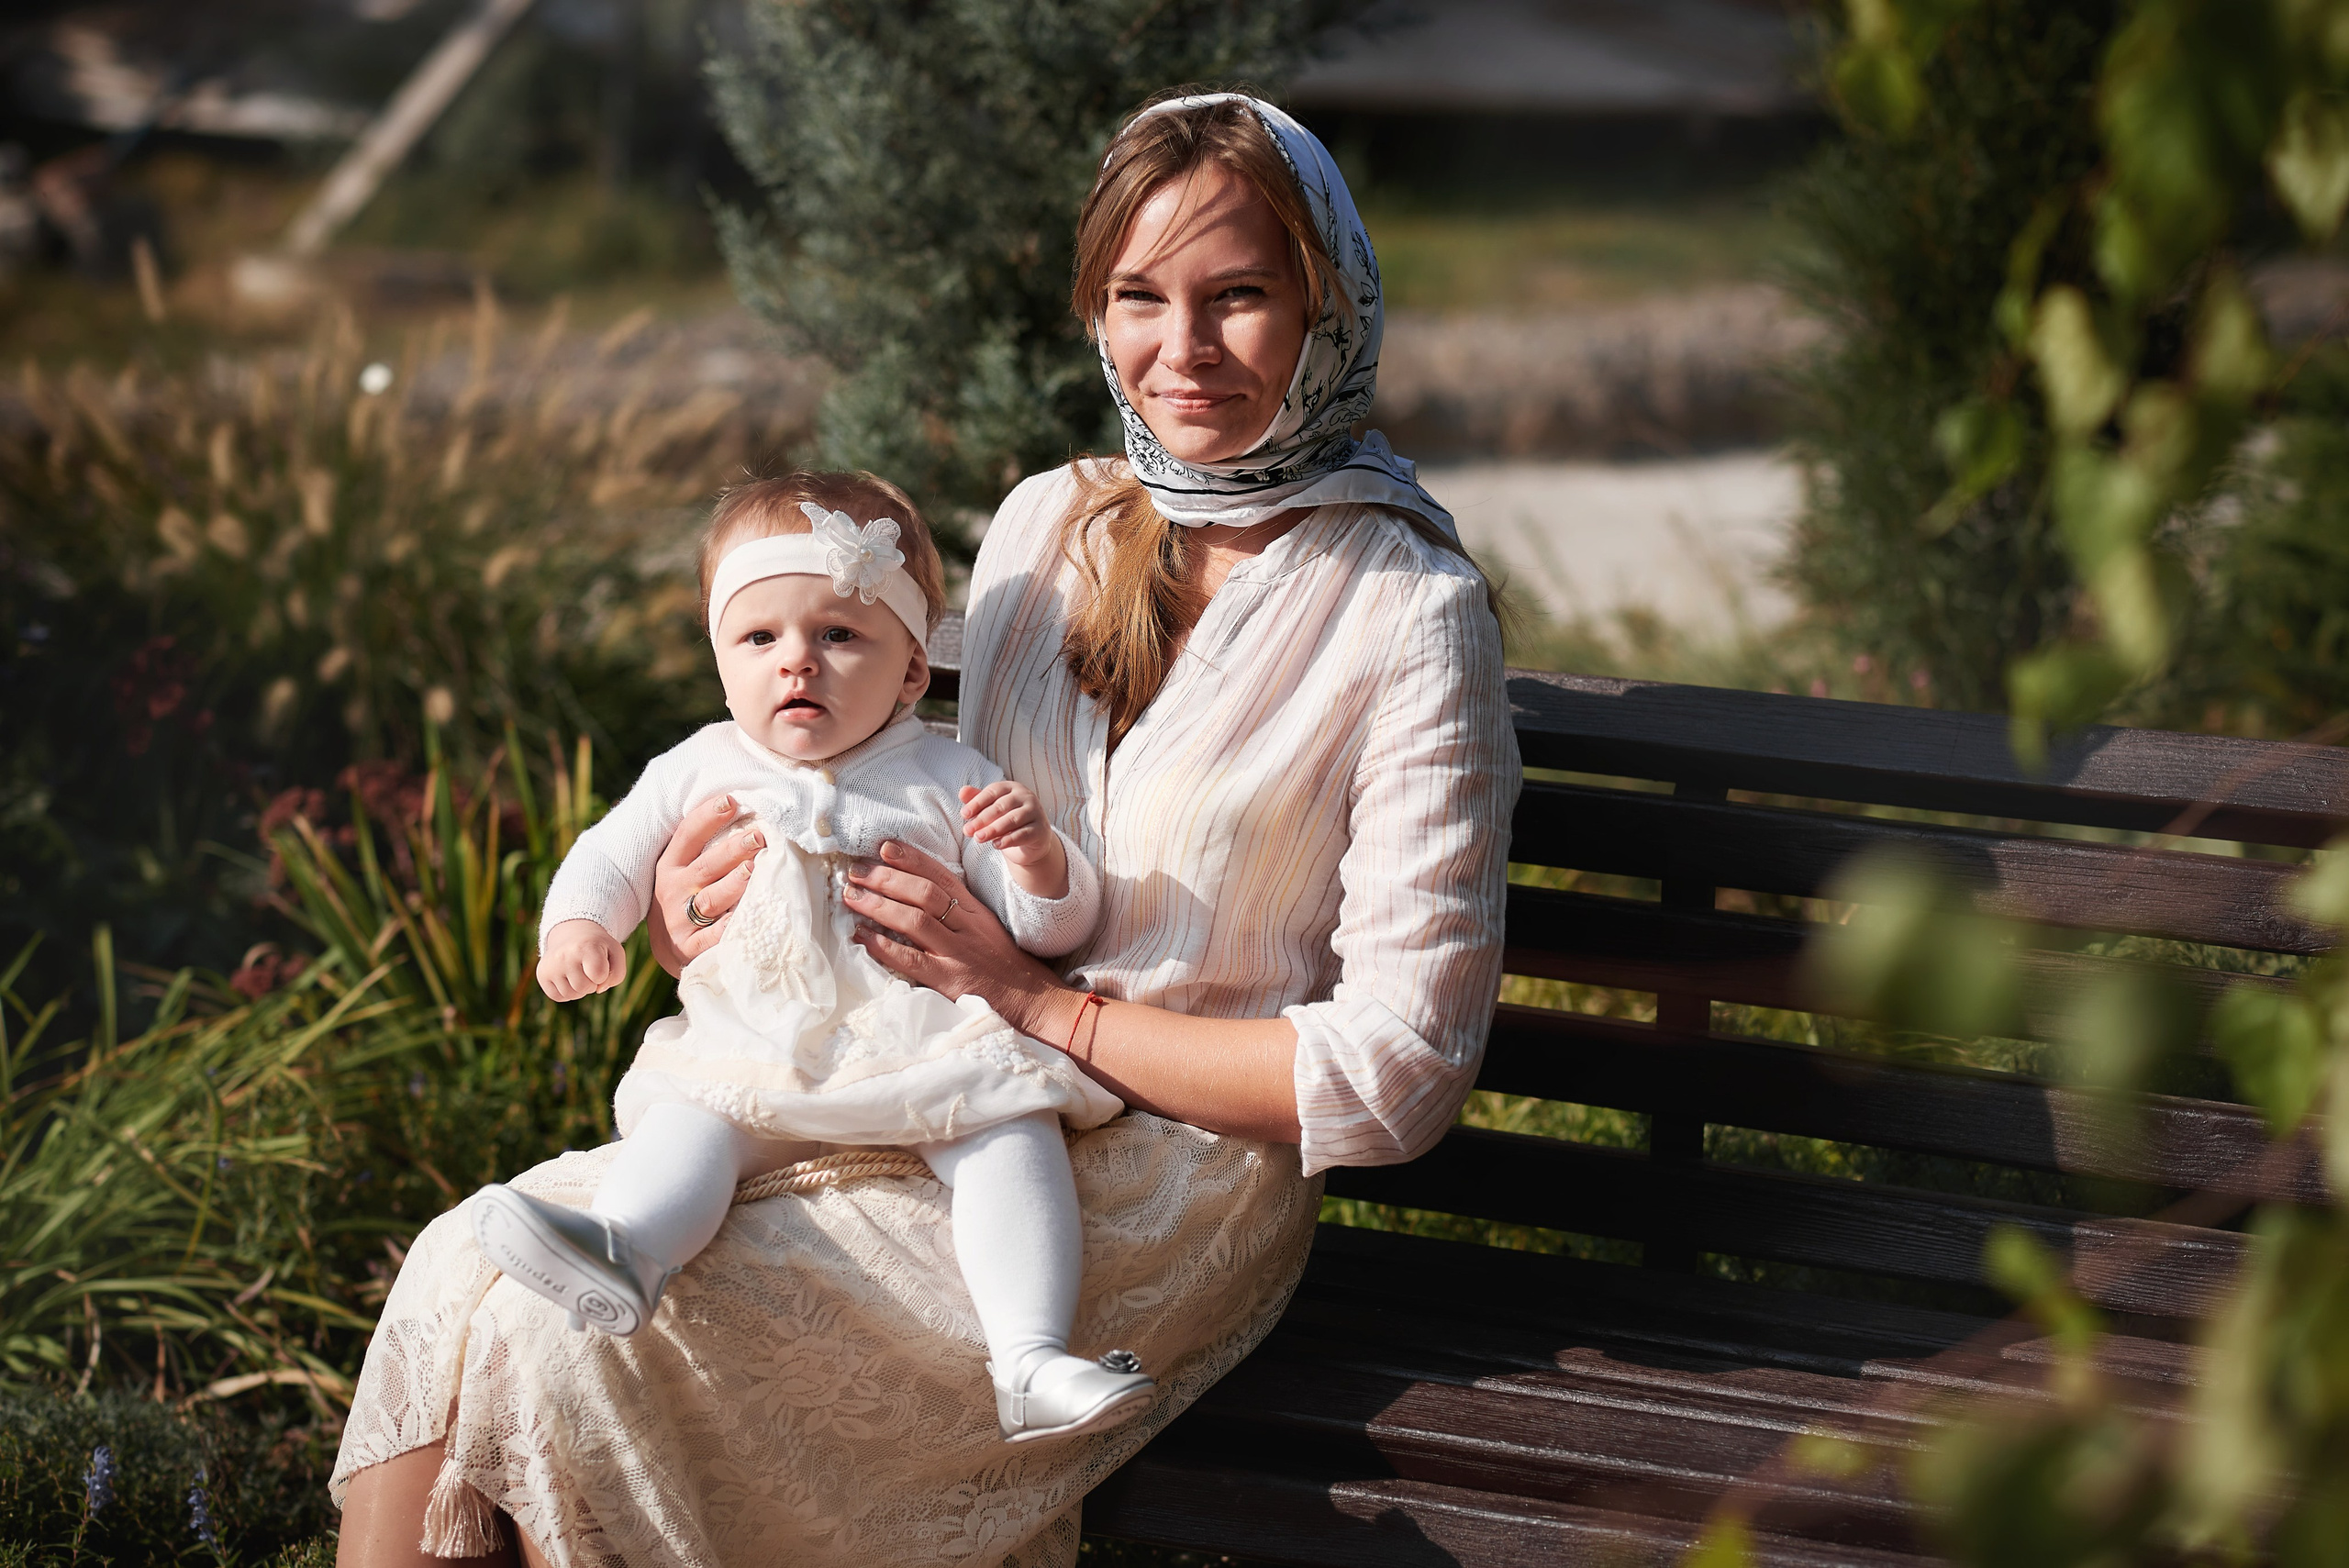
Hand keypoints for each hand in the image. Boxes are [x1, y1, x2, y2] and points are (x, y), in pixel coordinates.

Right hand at [538, 919, 626, 1001]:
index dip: (604, 975)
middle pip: (585, 987)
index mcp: (585, 946)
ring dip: (580, 989)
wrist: (573, 934)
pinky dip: (567, 992)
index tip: (601, 963)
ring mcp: (551, 965)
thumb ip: (617, 975)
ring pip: (571, 994)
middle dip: (592, 983)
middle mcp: (564, 955)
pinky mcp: (542, 974)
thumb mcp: (615, 953)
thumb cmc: (598, 947)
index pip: (599, 975)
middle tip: (589, 969)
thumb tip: (598, 990)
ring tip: (579, 973)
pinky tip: (568, 978)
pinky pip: (558, 997)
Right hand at [648, 794, 764, 976]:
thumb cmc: (688, 896)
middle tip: (758, 836)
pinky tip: (742, 917)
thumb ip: (706, 846)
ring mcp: (680, 918)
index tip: (730, 800)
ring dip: (733, 884)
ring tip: (754, 869)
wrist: (670, 946)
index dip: (707, 817)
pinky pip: (711, 937)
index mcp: (671, 864)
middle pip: (706, 866)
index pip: (687, 835)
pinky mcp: (689, 947)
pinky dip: (726, 928)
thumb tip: (741, 808)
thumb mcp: (685, 868)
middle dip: (732, 849)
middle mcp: (674, 889)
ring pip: (710, 899)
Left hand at [846, 840, 1081, 1041]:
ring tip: (852, 897)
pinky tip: (863, 937)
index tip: (884, 846)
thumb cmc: (1000, 961)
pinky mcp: (950, 980)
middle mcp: (966, 926)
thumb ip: (955, 907)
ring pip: (916, 920)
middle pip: (924, 893)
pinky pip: (913, 960)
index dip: (912, 858)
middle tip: (856, 871)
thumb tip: (914, 887)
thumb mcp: (983, 925)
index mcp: (974, 910)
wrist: (1029, 998)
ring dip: (880, 905)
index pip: (941, 875)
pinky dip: (885, 947)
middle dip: (887, 878)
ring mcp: (958, 953)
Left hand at [959, 782, 1066, 897]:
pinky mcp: (1041, 830)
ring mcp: (1036, 813)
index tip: (963, 815)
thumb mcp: (992, 809)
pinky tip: (995, 845)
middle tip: (967, 831)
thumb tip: (962, 792)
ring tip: (978, 838)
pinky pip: (1023, 834)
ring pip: (1012, 820)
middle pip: (1001, 806)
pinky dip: (1008, 840)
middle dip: (982, 819)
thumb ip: (977, 799)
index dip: (977, 803)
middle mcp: (1026, 797)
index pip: (993, 792)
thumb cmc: (1008, 820)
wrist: (1032, 840)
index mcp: (1012, 788)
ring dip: (993, 830)